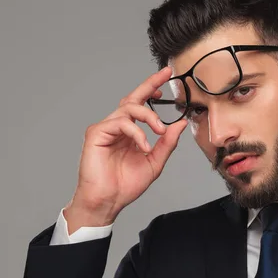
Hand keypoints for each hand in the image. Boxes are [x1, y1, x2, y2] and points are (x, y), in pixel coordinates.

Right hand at [64, 66, 187, 233]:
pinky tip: (143, 145)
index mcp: (130, 132)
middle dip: (149, 84)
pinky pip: (120, 123)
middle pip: (132, 98)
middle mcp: (117, 126)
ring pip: (129, 108)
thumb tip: (180, 124)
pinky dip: (136, 132)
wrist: (108, 201)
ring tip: (159, 130)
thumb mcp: (155, 162)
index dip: (152, 89)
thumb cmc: (126, 184)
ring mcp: (106, 128)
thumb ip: (167, 143)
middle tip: (165, 76)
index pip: (142, 105)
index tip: (167, 77)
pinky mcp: (97, 133)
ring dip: (149, 116)